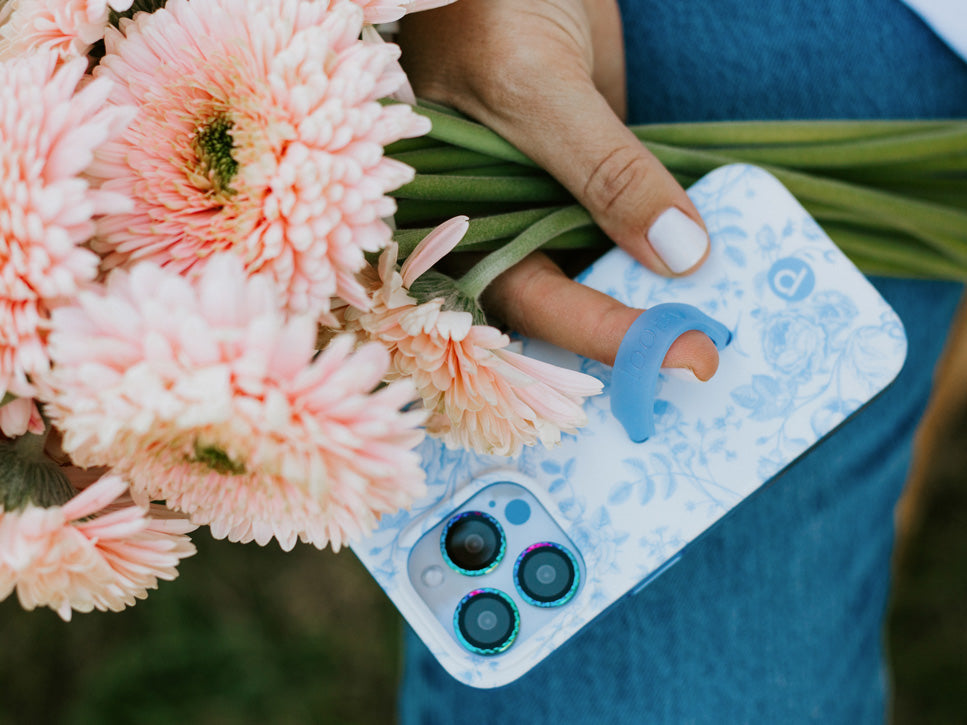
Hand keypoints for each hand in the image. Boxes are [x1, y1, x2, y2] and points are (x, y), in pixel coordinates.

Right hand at [399, 0, 718, 376]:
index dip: (603, 335)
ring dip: (663, 291)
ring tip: (729, 317)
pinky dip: (675, 236)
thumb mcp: (533, 83)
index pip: (531, 298)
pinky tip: (721, 258)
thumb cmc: (481, 7)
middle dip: (639, 332)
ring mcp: (553, 197)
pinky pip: (638, 215)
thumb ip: (601, 170)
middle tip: (715, 355)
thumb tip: (679, 254)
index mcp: (457, 222)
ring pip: (609, 263)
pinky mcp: (596, 171)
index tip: (684, 354)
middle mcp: (504, 223)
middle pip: (570, 301)